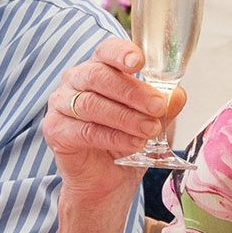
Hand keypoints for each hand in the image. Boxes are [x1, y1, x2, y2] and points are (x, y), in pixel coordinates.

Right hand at [42, 38, 187, 232]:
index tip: (139, 62)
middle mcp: (75, 80)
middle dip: (132, 92)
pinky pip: (85, 130)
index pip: (106, 51)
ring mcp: (61, 104)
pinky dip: (113, 137)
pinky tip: (133, 144)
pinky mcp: (55, 130)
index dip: (122, 53)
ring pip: (91, 104)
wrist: (106, 181)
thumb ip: (163, 106)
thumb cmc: (126, 141)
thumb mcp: (151, 121)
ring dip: (125, 118)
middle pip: (99, 76)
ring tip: (149, 130)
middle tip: (157, 107)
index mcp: (99, 67)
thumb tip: (177, 95)